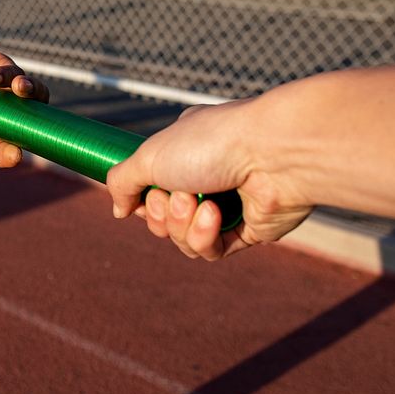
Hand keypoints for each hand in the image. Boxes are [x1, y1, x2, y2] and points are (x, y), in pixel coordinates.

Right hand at [0, 34, 49, 166]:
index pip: (2, 151)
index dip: (9, 155)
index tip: (14, 156)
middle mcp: (4, 117)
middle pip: (27, 124)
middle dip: (30, 125)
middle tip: (25, 126)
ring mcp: (8, 93)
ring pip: (34, 94)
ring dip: (32, 91)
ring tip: (19, 88)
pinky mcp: (5, 70)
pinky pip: (13, 72)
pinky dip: (5, 74)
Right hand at [105, 100, 312, 259]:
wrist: (275, 154)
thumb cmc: (212, 144)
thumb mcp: (149, 156)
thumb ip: (122, 182)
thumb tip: (120, 212)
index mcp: (184, 150)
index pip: (151, 187)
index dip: (144, 199)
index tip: (146, 193)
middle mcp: (207, 175)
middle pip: (164, 218)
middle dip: (163, 213)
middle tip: (176, 195)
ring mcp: (229, 204)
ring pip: (184, 237)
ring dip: (183, 225)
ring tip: (198, 203)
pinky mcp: (248, 230)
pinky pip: (211, 249)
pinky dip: (205, 236)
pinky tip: (216, 216)